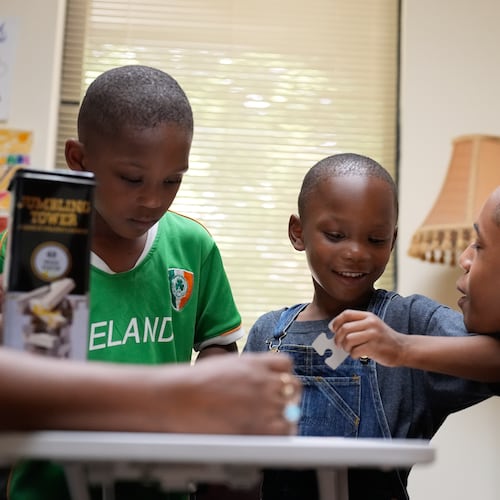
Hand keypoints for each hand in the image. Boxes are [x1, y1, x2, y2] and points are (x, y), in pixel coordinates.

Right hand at [162, 352, 301, 435]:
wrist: (176, 398)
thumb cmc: (192, 383)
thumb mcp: (223, 364)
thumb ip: (245, 370)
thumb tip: (255, 381)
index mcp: (253, 362)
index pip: (286, 364)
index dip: (283, 376)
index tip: (279, 385)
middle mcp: (262, 379)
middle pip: (293, 387)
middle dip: (288, 396)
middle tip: (279, 406)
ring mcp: (262, 402)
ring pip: (292, 409)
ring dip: (285, 416)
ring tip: (272, 423)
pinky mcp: (258, 426)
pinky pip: (285, 430)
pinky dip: (282, 433)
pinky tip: (270, 434)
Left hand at [330, 309, 407, 366]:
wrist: (403, 348)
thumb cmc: (383, 339)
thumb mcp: (372, 326)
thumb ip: (357, 326)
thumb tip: (336, 331)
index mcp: (368, 316)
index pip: (346, 314)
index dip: (336, 321)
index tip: (333, 329)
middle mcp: (370, 323)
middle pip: (344, 328)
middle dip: (337, 338)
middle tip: (338, 344)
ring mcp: (373, 335)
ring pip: (348, 340)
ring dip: (345, 347)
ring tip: (350, 350)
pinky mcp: (374, 347)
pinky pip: (355, 351)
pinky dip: (353, 355)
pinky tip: (358, 355)